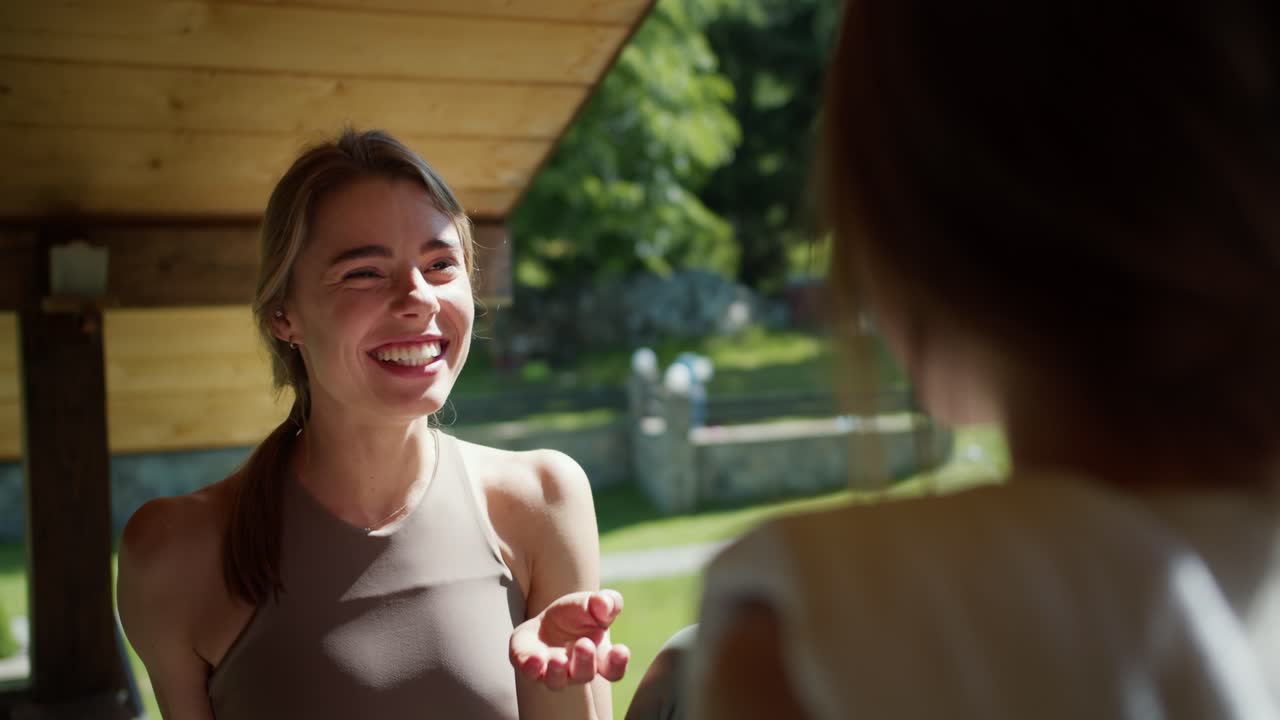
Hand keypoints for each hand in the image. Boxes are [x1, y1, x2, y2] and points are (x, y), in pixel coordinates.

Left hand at [510, 589, 630, 690]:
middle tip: (584, 644)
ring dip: (557, 671)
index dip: (618, 663)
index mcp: (599, 657)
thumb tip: (605, 606)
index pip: (613, 670)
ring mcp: (552, 672)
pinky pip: (529, 672)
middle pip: (584, 674)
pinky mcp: (529, 666)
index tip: (621, 650)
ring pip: (556, 681)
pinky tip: (534, 658)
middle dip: (585, 661)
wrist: (546, 621)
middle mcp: (576, 670)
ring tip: (558, 659)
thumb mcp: (593, 603)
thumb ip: (606, 602)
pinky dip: (531, 667)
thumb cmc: (578, 616)